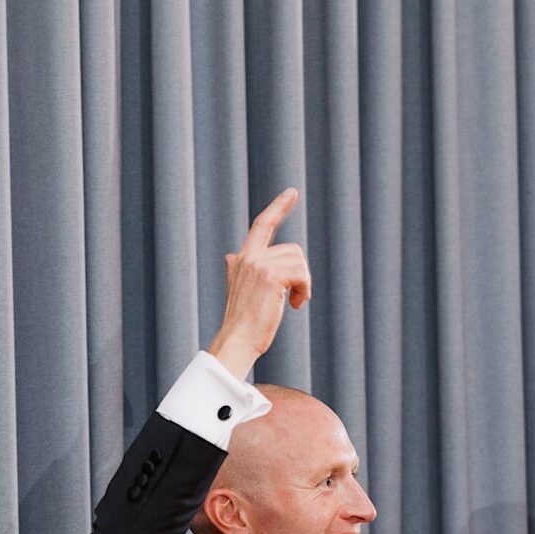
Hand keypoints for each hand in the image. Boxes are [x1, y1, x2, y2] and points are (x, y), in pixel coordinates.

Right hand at [205, 187, 310, 378]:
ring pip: (299, 262)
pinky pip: (301, 273)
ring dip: (303, 284)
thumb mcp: (238, 290)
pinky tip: (295, 305)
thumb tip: (229, 255)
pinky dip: (304, 290)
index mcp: (241, 260)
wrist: (237, 341)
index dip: (278, 207)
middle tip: (297, 296)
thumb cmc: (242, 323)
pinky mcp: (270, 275)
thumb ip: (237, 269)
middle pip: (292, 250)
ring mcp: (258, 264)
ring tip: (292, 302)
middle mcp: (248, 258)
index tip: (292, 192)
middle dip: (300, 273)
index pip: (262, 225)